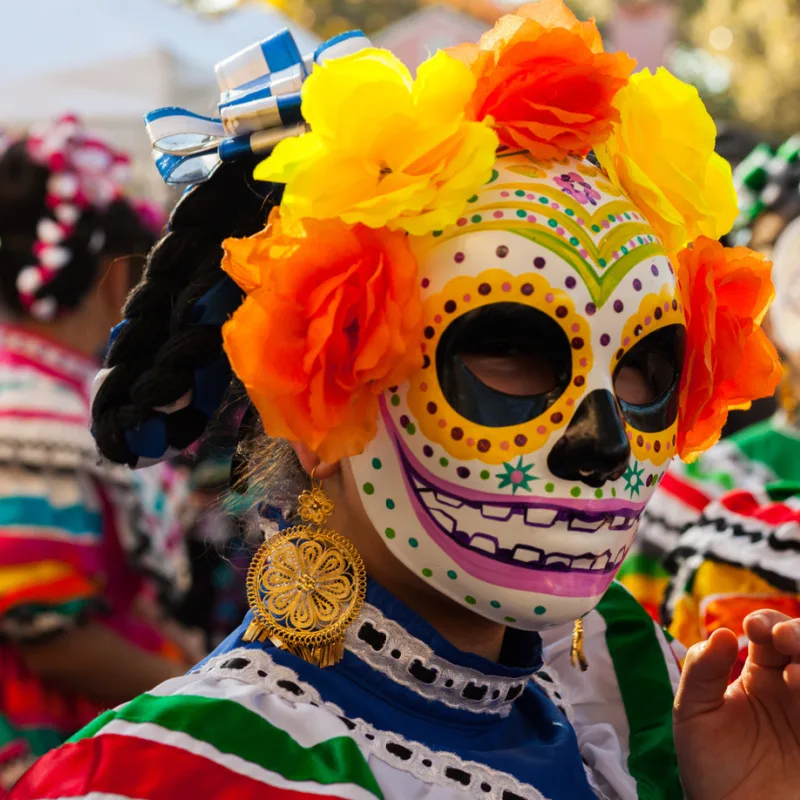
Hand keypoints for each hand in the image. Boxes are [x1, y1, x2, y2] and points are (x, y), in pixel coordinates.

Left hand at [673, 611, 799, 799]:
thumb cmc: (709, 766)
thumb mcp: (693, 713)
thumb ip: (700, 671)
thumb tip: (723, 633)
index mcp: (760, 676)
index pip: (771, 634)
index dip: (766, 622)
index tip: (754, 628)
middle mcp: (794, 690)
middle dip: (798, 632)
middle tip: (782, 638)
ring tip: (798, 668)